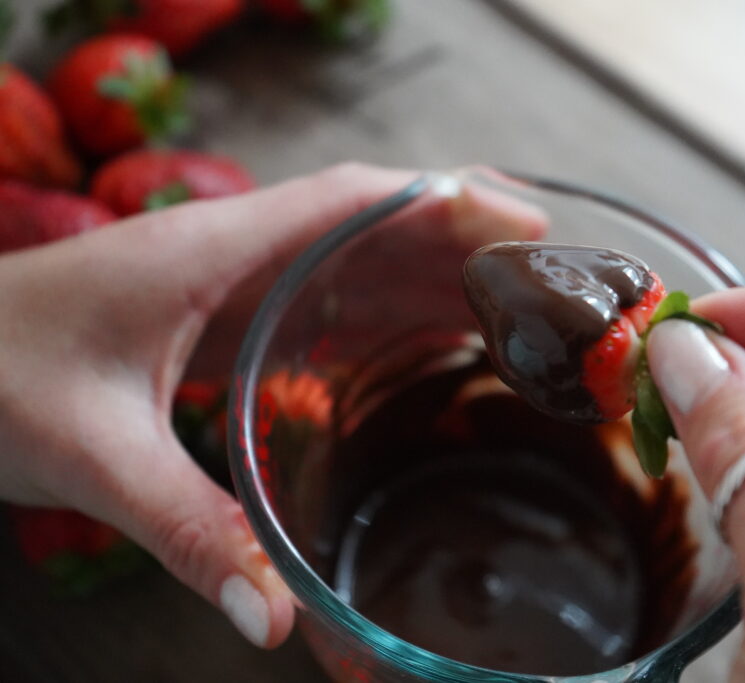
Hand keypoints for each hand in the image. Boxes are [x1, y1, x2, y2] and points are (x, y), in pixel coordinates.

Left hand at [0, 163, 543, 647]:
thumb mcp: (90, 455)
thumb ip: (184, 527)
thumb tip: (268, 617)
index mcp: (207, 251)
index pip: (348, 198)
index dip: (441, 200)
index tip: (515, 219)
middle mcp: (225, 253)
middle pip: (367, 225)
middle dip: (456, 240)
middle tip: (537, 279)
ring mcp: (221, 283)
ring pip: (346, 261)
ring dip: (425, 276)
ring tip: (501, 310)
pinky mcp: (212, 318)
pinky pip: (314, 301)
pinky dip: (377, 314)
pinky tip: (414, 346)